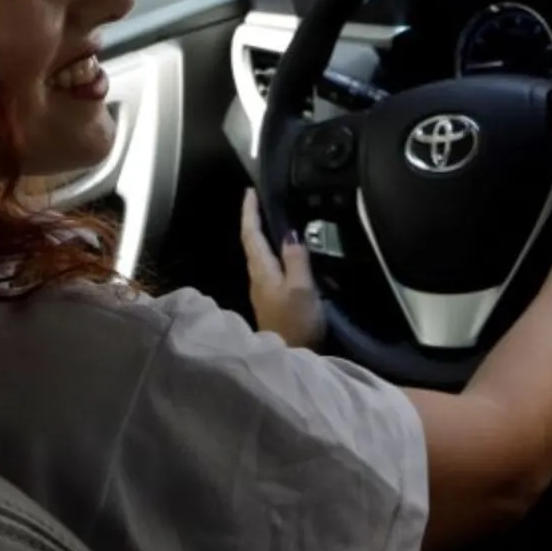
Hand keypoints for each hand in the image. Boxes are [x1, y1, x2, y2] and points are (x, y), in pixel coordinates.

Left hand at [240, 188, 326, 349]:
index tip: (250, 191)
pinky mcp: (274, 300)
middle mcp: (257, 278)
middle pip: (253, 243)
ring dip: (265, 235)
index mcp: (261, 271)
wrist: (292, 359)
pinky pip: (272, 267)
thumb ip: (296, 259)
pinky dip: (276, 253)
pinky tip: (289, 251)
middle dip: (256, 220)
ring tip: (277, 219)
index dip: (250, 212)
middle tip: (264, 199)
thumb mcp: (301, 288)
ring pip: (262, 255)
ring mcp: (264, 290)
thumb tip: (289, 233)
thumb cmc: (296, 323)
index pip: (251, 235)